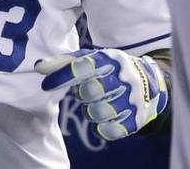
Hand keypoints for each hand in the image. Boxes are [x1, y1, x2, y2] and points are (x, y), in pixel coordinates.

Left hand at [35, 48, 167, 140]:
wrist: (150, 82)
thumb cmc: (111, 69)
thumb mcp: (93, 59)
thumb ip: (65, 62)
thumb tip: (39, 66)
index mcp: (110, 59)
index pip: (82, 66)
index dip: (62, 76)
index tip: (46, 85)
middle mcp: (124, 77)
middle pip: (89, 92)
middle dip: (83, 94)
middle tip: (89, 91)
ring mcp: (132, 99)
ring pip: (98, 113)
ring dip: (92, 111)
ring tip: (99, 103)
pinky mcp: (136, 119)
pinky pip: (110, 131)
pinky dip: (102, 127)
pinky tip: (106, 118)